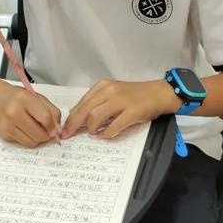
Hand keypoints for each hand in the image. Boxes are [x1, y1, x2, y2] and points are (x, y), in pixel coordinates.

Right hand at [0, 83, 61, 147]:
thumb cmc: (17, 97)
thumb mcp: (36, 97)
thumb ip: (50, 110)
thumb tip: (58, 129)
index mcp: (24, 99)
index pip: (45, 117)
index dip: (54, 126)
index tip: (56, 129)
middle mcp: (14, 112)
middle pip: (39, 134)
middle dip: (48, 135)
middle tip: (48, 131)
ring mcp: (8, 125)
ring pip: (32, 142)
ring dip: (39, 139)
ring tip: (37, 129)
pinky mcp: (4, 135)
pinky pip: (24, 143)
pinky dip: (29, 139)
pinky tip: (26, 129)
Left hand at [62, 80, 180, 139]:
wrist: (157, 93)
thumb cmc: (133, 95)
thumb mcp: (112, 93)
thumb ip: (96, 103)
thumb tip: (78, 118)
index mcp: (102, 86)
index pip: (81, 103)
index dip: (71, 118)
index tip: (65, 128)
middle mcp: (110, 91)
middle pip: (84, 110)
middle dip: (73, 125)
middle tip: (67, 136)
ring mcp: (121, 101)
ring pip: (95, 117)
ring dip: (91, 129)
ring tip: (93, 133)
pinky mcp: (132, 112)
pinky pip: (113, 126)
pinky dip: (106, 134)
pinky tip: (105, 135)